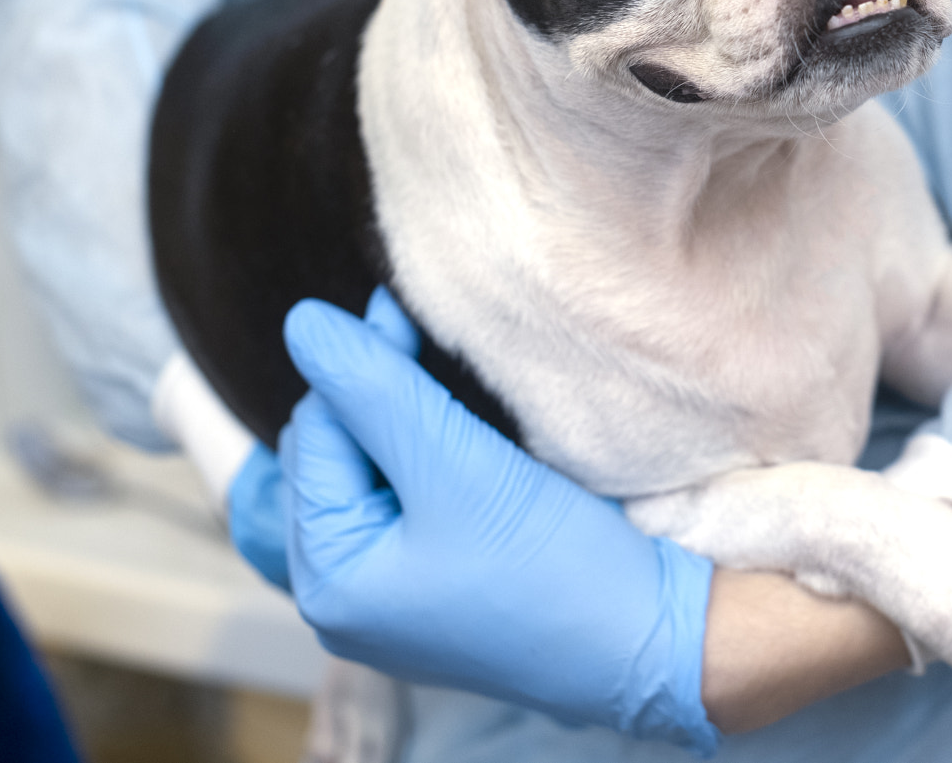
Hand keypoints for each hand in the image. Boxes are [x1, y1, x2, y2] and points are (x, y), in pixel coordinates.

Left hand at [278, 289, 717, 753]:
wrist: (648, 639)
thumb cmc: (554, 565)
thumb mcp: (457, 464)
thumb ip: (374, 389)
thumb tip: (303, 323)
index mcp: (328, 579)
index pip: (316, 434)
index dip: (362, 365)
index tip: (410, 313)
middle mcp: (342, 600)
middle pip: (333, 459)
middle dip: (375, 400)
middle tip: (430, 350)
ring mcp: (389, 602)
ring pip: (370, 480)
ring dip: (399, 428)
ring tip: (446, 396)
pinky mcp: (434, 593)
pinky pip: (402, 511)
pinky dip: (421, 466)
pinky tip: (457, 444)